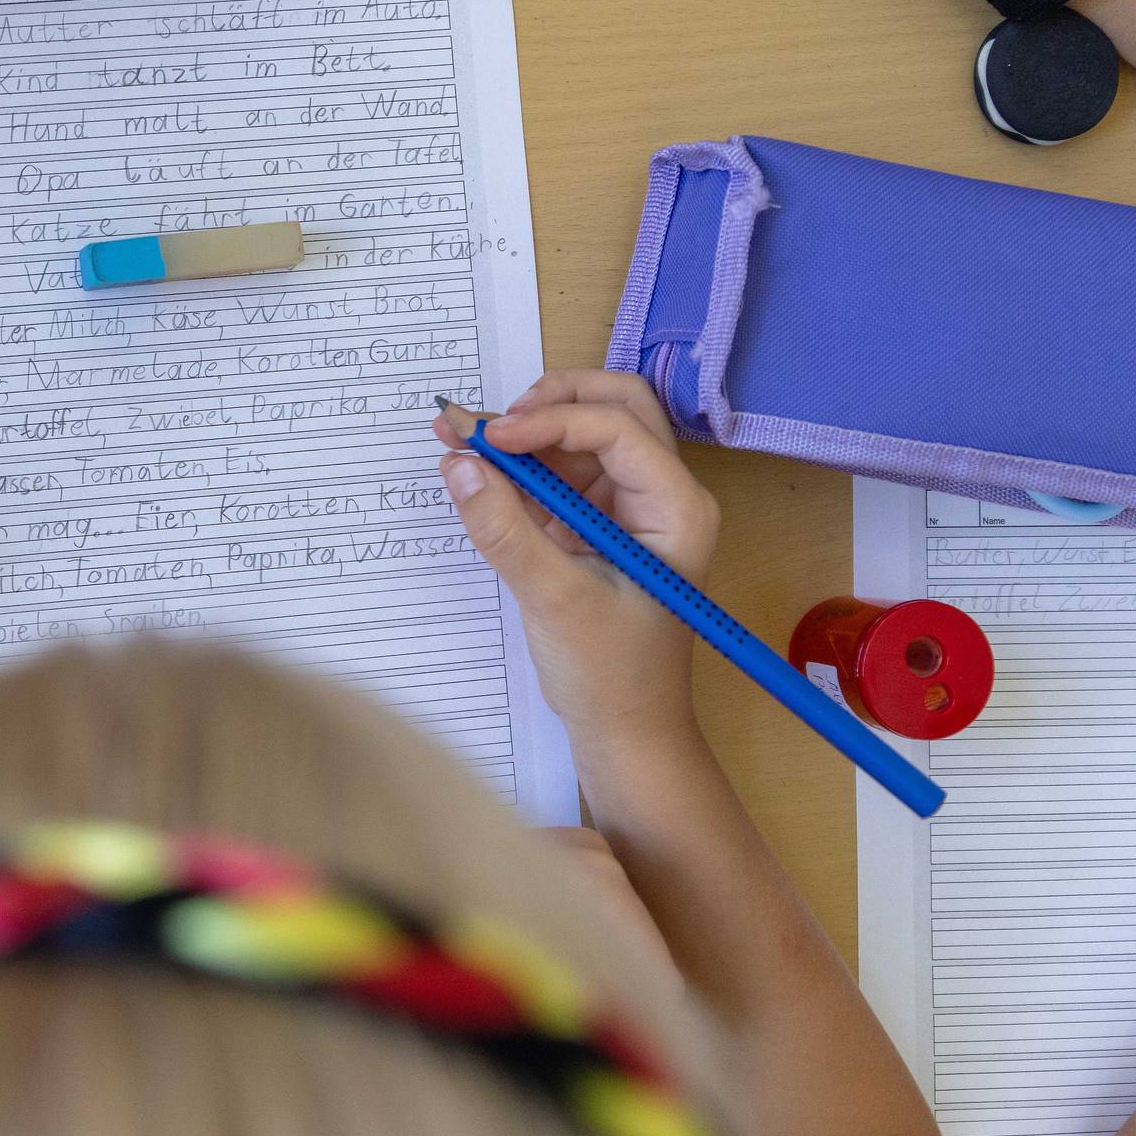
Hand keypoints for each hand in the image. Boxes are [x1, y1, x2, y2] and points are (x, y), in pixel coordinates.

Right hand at [431, 371, 718, 729]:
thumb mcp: (554, 599)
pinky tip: (475, 468)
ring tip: (464, 437)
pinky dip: (520, 466)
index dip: (550, 421)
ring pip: (582, 435)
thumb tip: (458, 461)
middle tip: (497, 422)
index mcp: (677, 507)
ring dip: (527, 431)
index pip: (616, 429)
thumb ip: (504, 527)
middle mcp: (660, 495)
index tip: (491, 439)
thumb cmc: (610, 675)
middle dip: (552, 402)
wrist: (625, 733)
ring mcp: (627, 509)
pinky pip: (559, 475)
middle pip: (614, 407)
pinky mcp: (595, 528)